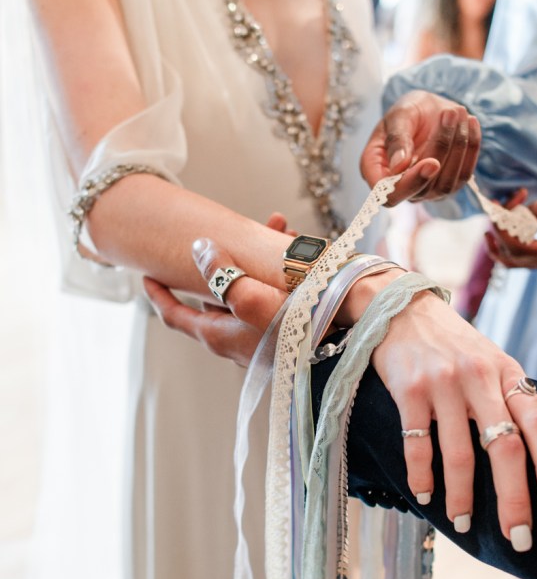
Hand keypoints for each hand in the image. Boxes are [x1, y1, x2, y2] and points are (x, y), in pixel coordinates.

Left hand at [144, 236, 286, 367]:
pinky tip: (300, 252)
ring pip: (251, 289)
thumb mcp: (252, 299)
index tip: (146, 275)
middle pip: (218, 294)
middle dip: (229, 258)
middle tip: (244, 228)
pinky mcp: (288, 333)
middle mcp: (237, 338)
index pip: (175, 315)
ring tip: (283, 229)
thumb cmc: (299, 331)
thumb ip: (221, 274)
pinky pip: (276, 297)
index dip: (158, 294)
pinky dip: (281, 273)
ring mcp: (263, 337)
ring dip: (260, 259)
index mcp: (219, 335)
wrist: (348, 350)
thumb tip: (199, 249)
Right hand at [360, 90, 480, 205]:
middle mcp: (401, 187)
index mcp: (376, 171)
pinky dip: (471, 147)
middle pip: (423, 189)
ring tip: (457, 111)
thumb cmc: (407, 111)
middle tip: (449, 113)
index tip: (432, 162)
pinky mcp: (449, 184)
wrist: (427, 110)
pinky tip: (470, 122)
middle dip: (440, 150)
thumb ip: (396, 139)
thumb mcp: (398, 115)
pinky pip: (464, 175)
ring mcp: (426, 190)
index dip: (411, 184)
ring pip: (446, 184)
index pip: (390, 195)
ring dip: (457, 146)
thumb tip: (398, 166)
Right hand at [370, 290, 536, 548]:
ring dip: (462, 496)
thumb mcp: (490, 361)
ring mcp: (444, 383)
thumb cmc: (452, 344)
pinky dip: (422, 475)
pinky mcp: (409, 389)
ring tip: (464, 521)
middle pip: (505, 447)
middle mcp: (480, 378)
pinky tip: (425, 494)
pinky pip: (418, 443)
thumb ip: (509, 399)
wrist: (401, 308)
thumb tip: (533, 456)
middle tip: (519, 538)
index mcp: (507, 373)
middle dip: (514, 498)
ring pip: (460, 453)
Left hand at [487, 184, 536, 270]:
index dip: (502, 231)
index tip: (496, 207)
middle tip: (497, 204)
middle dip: (499, 231)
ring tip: (500, 211)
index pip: (521, 249)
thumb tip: (517, 214)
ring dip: (502, 237)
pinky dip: (511, 240)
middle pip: (513, 257)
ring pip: (514, 261)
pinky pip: (523, 257)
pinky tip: (509, 221)